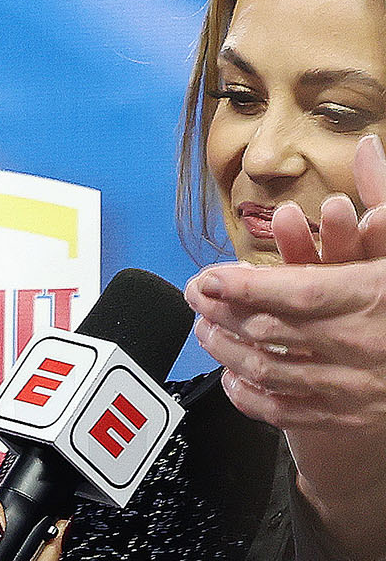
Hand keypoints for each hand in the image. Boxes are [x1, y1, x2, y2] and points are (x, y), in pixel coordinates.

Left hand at [188, 133, 385, 549]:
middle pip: (268, 329)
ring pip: (270, 370)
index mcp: (371, 297)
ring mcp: (352, 385)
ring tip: (203, 328)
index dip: (242, 285)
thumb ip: (382, 194)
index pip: (294, 292)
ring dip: (225, 348)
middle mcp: (358, 344)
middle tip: (194, 295)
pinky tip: (232, 376)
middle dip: (221, 312)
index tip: (207, 276)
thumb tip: (367, 145)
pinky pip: (287, 411)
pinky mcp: (349, 415)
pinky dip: (251, 395)